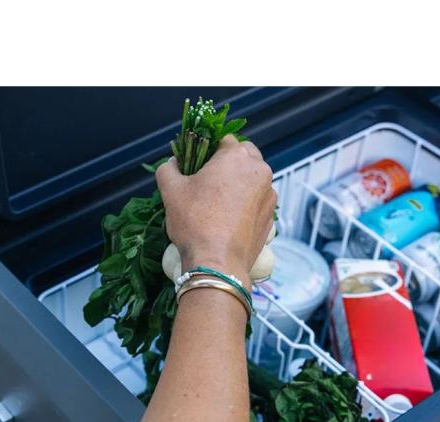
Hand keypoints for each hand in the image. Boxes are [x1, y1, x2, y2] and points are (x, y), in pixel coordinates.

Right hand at [155, 136, 276, 286]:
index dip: (208, 151)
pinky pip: (257, 203)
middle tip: (207, 184)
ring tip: (217, 205)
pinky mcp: (270, 217)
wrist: (217, 263)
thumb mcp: (170, 191)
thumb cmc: (195, 223)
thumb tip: (172, 163)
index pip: (223, 140)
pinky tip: (227, 221)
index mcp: (236, 157)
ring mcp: (268, 195)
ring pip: (252, 181)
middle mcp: (259, 171)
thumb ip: (168, 168)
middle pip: (244, 157)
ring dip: (238, 185)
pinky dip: (245, 206)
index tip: (197, 166)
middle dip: (228, 165)